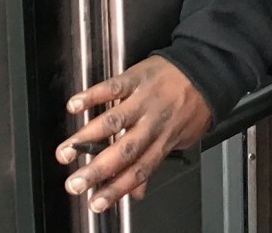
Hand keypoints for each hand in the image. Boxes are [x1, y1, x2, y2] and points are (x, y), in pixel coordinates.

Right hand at [55, 56, 211, 212]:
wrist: (206, 68)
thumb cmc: (193, 105)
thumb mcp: (183, 138)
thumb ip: (155, 163)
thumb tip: (138, 192)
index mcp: (163, 140)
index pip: (139, 170)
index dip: (117, 189)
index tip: (97, 202)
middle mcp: (153, 123)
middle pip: (124, 151)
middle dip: (97, 170)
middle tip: (75, 184)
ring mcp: (144, 100)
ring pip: (114, 122)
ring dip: (86, 137)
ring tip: (65, 152)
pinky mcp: (136, 78)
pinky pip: (113, 88)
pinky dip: (92, 96)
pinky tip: (74, 106)